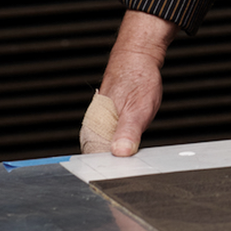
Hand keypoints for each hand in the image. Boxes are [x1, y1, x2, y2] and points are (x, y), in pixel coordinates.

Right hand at [80, 11, 176, 156]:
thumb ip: (128, 132)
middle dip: (117, 164)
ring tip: (132, 149)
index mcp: (94, 128)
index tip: (126, 173)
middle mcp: (92, 128)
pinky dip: (122, 142)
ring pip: (108, 149)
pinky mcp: (106, 120)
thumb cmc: (137, 79)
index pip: (98, 162)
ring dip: (120, 153)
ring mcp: (98, 124)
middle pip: (102, 159)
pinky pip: (112, 138)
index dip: (113, 170)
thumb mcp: (138, 109)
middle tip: (134, 161)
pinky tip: (131, 139)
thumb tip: (120, 153)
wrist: (138, 56)